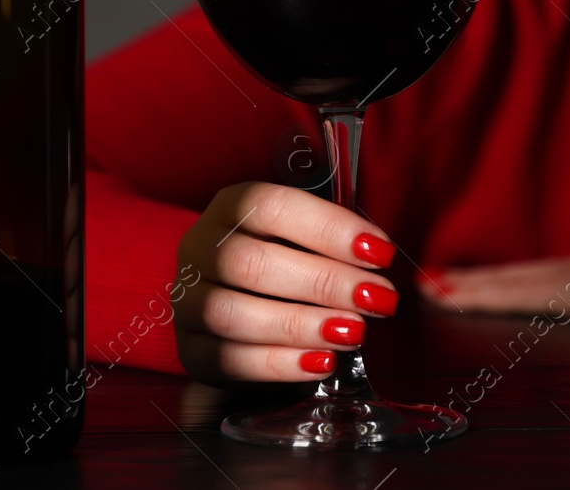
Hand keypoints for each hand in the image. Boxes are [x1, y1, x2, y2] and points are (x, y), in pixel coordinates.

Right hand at [175, 182, 399, 384]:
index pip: (273, 207)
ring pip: (232, 314)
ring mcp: (187, 300)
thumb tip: (382, 257)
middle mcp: (201, 248)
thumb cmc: (280, 257)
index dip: (329, 228)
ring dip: (300, 325)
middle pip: (252, 263)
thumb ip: (333, 241)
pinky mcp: (190, 349)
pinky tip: (320, 362)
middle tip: (376, 299)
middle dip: (323, 282)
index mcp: (232, 207)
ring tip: (352, 333)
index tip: (379, 252)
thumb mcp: (301, 234)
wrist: (228, 299)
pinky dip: (278, 364)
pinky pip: (227, 360)